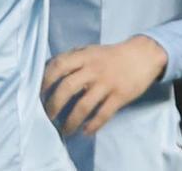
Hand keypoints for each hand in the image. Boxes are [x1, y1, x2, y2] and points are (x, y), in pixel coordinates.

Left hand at [41, 35, 167, 135]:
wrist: (142, 56)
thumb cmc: (110, 56)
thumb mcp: (90, 51)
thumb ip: (72, 59)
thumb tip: (47, 70)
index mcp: (83, 56)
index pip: (58, 66)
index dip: (45, 80)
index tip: (39, 93)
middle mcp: (93, 69)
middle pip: (67, 87)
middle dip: (54, 104)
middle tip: (47, 116)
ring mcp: (107, 83)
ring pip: (84, 105)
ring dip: (71, 120)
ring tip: (64, 130)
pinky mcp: (120, 96)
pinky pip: (103, 114)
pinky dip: (93, 125)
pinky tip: (85, 131)